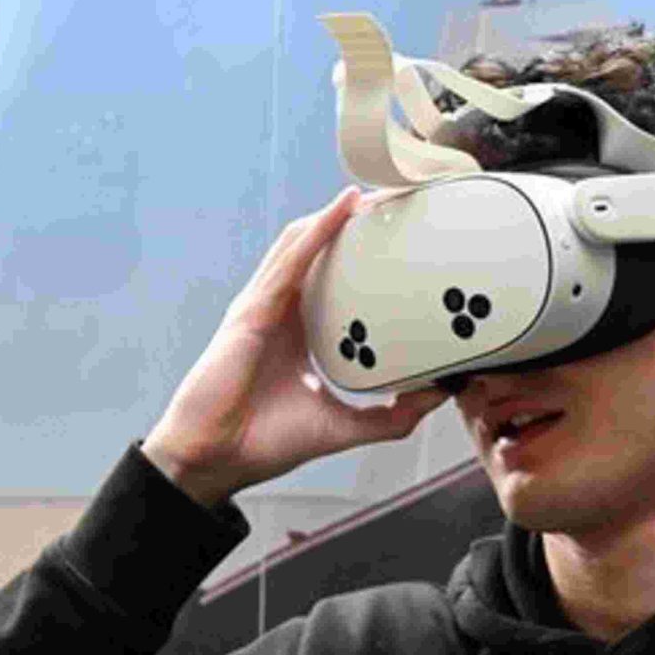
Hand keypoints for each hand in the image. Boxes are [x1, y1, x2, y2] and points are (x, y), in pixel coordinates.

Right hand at [142, 186, 448, 506]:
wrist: (215, 460)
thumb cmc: (264, 442)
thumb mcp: (342, 426)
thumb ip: (390, 416)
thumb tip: (438, 396)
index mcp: (299, 332)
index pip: (336, 278)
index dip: (367, 254)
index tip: (408, 241)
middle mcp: (281, 311)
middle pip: (321, 249)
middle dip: (359, 223)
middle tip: (405, 204)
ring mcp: (263, 305)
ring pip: (305, 241)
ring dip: (343, 214)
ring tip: (385, 194)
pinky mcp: (253, 311)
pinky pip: (292, 260)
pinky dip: (320, 230)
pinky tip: (347, 207)